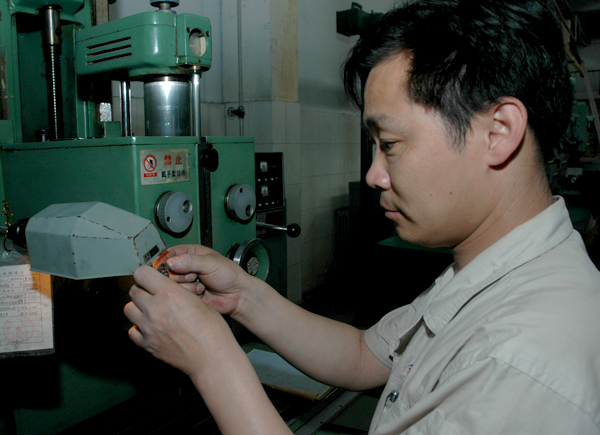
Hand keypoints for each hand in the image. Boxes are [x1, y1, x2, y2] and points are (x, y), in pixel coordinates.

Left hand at [124, 266, 238, 376]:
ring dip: (138, 307)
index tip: (151, 277)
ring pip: (129, 309)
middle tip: (153, 294)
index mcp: (169, 294)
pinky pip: (132, 332)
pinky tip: (150, 327)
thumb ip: (178, 292)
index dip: (147, 273)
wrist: (211, 357)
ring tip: (150, 310)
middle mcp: (154, 309)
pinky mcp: (147, 344)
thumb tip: (168, 290)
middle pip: (134, 291)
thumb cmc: (212, 330)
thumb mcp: (198, 300)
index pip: (142, 274)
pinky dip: (138, 328)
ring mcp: (148, 328)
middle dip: (142, 289)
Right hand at [160, 244, 250, 316]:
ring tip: (201, 284)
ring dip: (187, 286)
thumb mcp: (210, 263)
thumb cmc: (228, 274)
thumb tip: (171, 261)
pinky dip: (190, 294)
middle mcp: (186, 267)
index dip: (167, 261)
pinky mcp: (188, 294)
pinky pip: (179, 296)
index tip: (171, 267)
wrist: (237, 295)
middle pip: (167, 271)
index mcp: (191, 253)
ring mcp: (186, 281)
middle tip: (194, 275)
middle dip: (180, 275)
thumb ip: (190, 261)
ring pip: (172, 285)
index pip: (169, 254)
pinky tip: (202, 292)